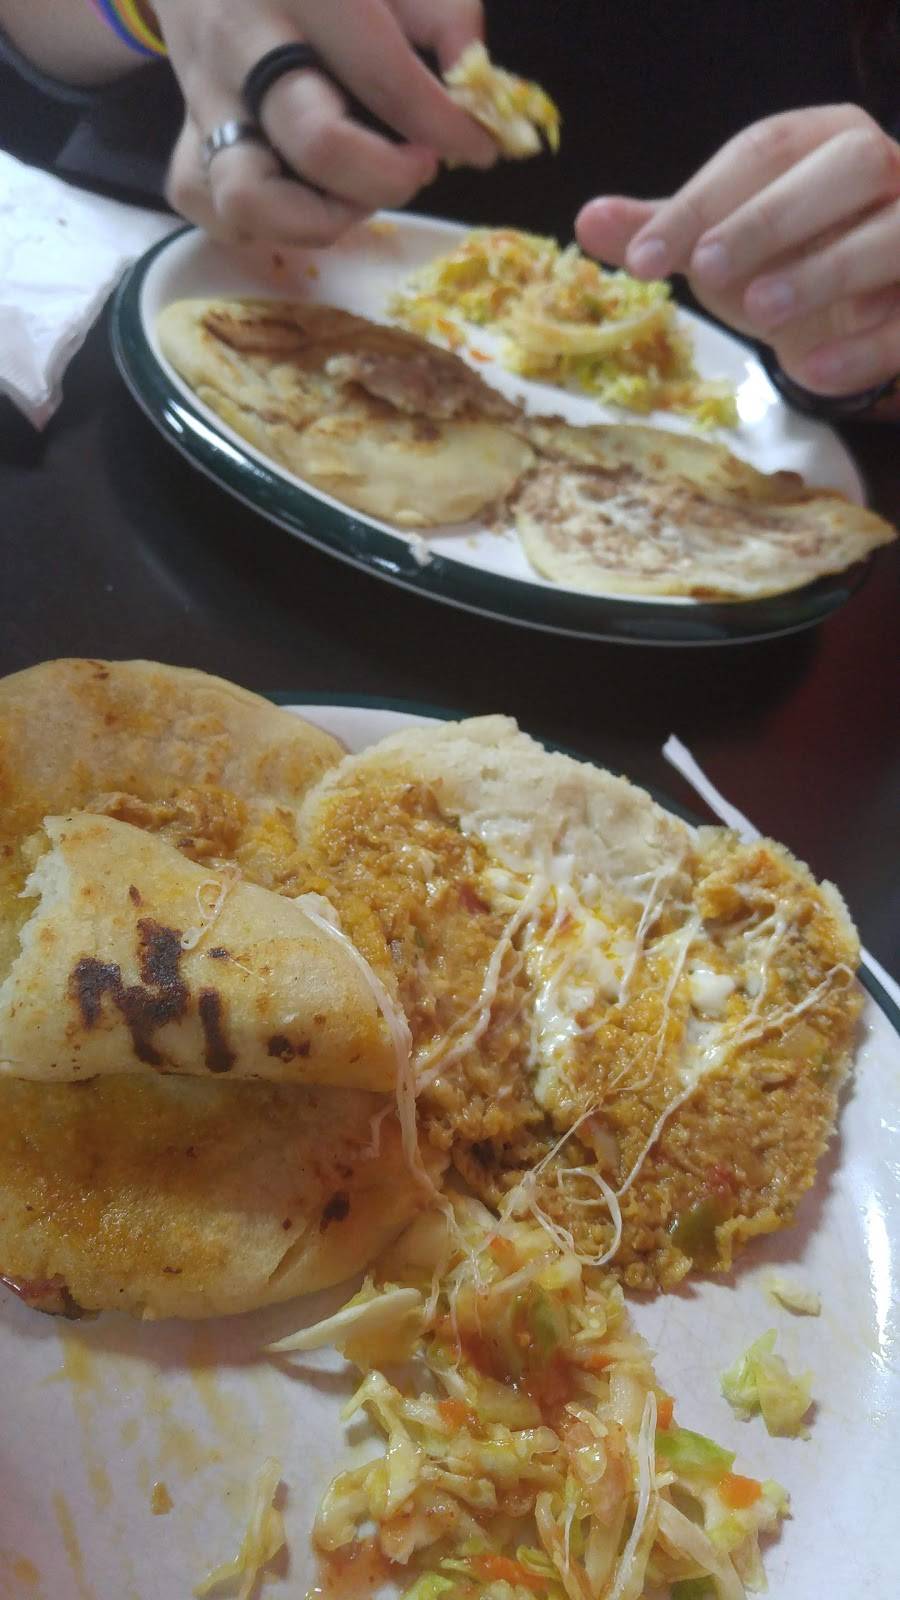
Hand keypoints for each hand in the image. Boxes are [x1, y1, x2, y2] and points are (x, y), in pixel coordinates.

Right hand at [158, 0, 493, 246]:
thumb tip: (478, 88)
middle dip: (387, 177)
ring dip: (318, 217)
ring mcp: (204, 98)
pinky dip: (264, 225)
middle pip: (318, 145)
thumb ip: (443, 13)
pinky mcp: (184, 138)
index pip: (385, 77)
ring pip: (248, 197)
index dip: (446, 127)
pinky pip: (212, 209)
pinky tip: (304, 196)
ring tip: (355, 194)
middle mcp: (242, 44)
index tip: (482, 149)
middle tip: (419, 166)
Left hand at [577, 105, 899, 396]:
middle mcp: (887, 170)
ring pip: (894, 235)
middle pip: (849, 166)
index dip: (701, 201)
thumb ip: (666, 230)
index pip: (767, 150)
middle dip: (772, 217)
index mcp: (826, 140)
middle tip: (706, 271)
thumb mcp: (723, 243)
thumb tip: (587, 221)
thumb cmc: (790, 258)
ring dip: (824, 271)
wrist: (860, 310)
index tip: (642, 259)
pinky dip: (863, 348)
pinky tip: (808, 372)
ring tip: (758, 312)